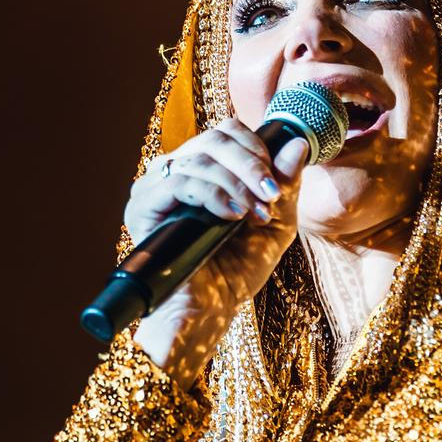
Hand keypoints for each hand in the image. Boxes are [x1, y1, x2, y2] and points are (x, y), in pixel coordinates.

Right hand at [125, 122, 309, 383]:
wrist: (209, 309)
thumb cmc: (237, 269)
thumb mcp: (275, 222)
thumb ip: (285, 183)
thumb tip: (298, 142)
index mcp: (203, 170)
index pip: (226, 132)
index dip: (255, 148)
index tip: (275, 182)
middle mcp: (176, 172)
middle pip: (214, 138)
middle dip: (250, 164)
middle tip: (270, 194)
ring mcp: (156, 187)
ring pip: (200, 158)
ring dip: (237, 184)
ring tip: (255, 213)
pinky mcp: (143, 206)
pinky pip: (179, 181)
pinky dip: (213, 195)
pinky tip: (232, 216)